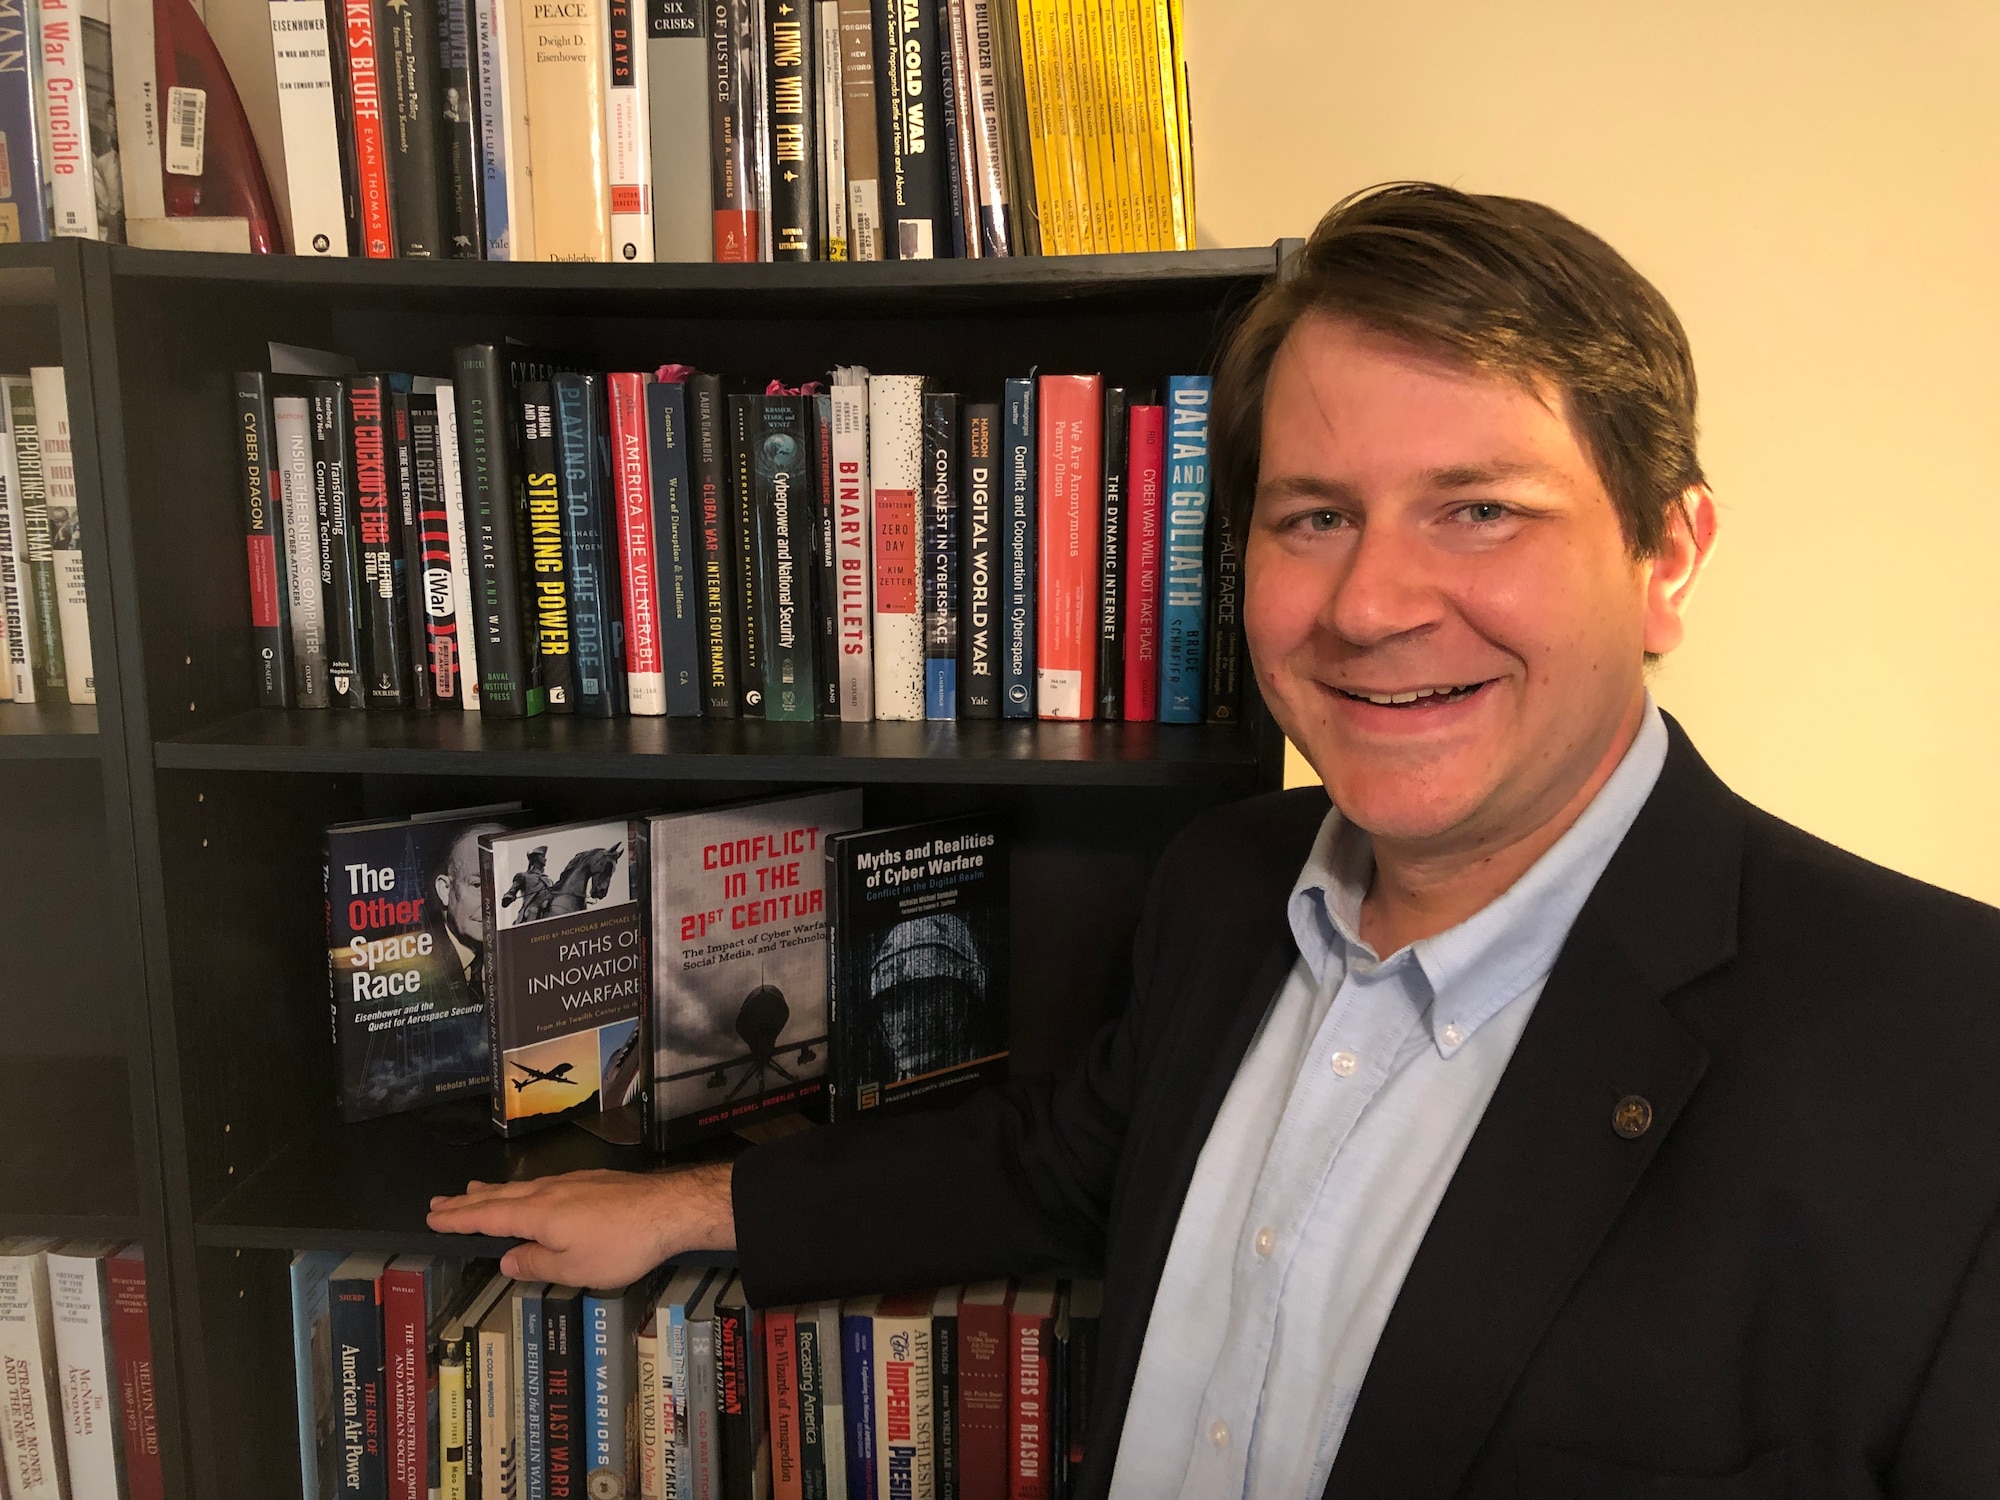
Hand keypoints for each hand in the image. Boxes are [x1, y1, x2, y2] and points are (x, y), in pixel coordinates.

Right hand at [425, 1161, 735, 1286]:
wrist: (667, 1208)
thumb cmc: (620, 1244)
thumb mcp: (573, 1268)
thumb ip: (535, 1263)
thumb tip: (505, 1259)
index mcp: (537, 1214)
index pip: (487, 1217)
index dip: (458, 1219)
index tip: (432, 1217)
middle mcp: (548, 1192)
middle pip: (499, 1197)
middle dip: (466, 1202)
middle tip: (438, 1202)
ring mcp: (570, 1183)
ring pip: (520, 1187)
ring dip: (492, 1191)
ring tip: (472, 1192)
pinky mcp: (591, 1181)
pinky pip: (542, 1184)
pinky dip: (521, 1189)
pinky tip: (527, 1192)